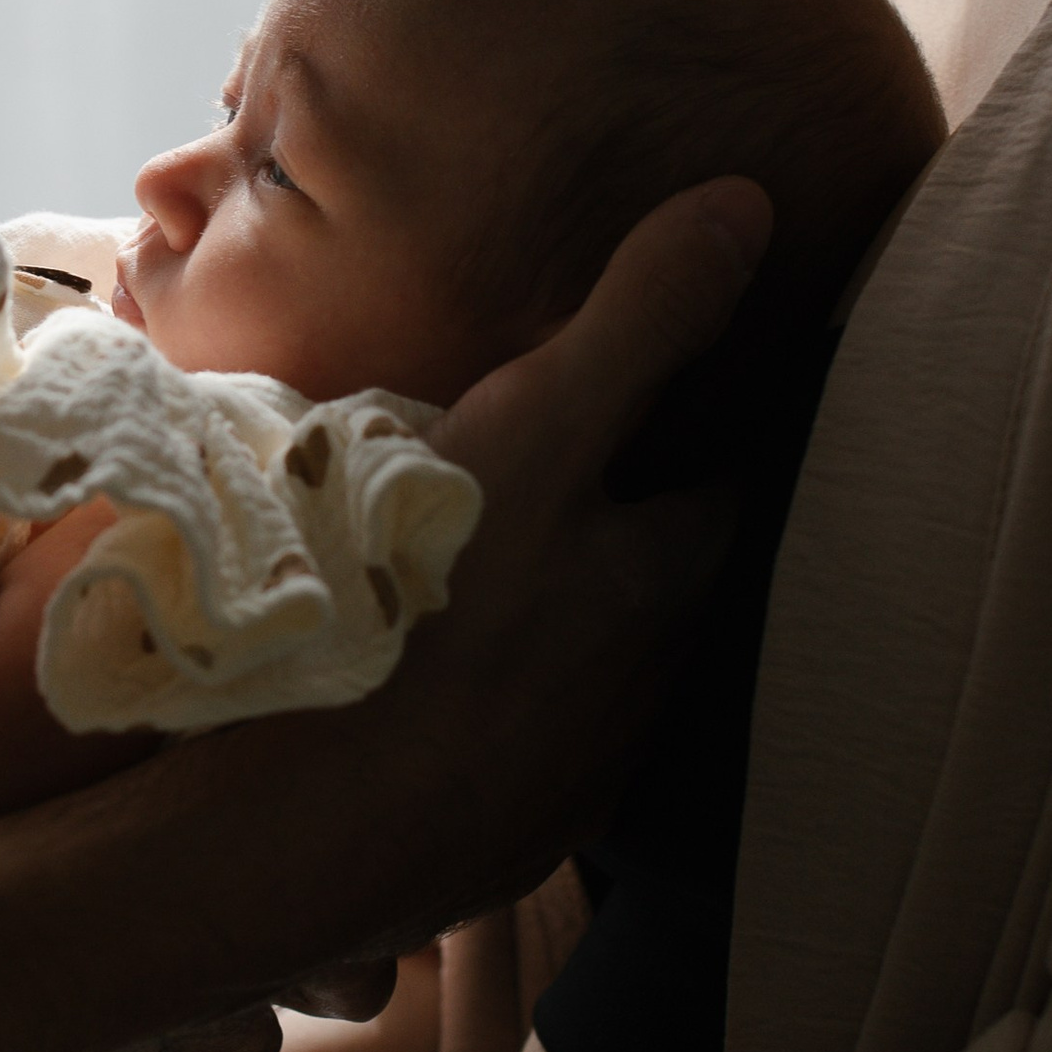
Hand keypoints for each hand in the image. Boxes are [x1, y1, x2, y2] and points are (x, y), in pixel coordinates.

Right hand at [278, 177, 773, 965]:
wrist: (299, 830)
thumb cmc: (424, 608)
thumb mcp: (533, 428)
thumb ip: (639, 321)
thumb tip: (752, 206)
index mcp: (663, 585)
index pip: (731, 494)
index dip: (719, 440)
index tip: (704, 399)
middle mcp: (639, 691)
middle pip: (663, 599)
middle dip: (637, 548)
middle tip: (590, 485)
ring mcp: (565, 779)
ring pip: (588, 690)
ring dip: (561, 644)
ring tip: (503, 593)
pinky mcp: (487, 845)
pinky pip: (509, 770)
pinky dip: (489, 730)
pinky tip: (429, 708)